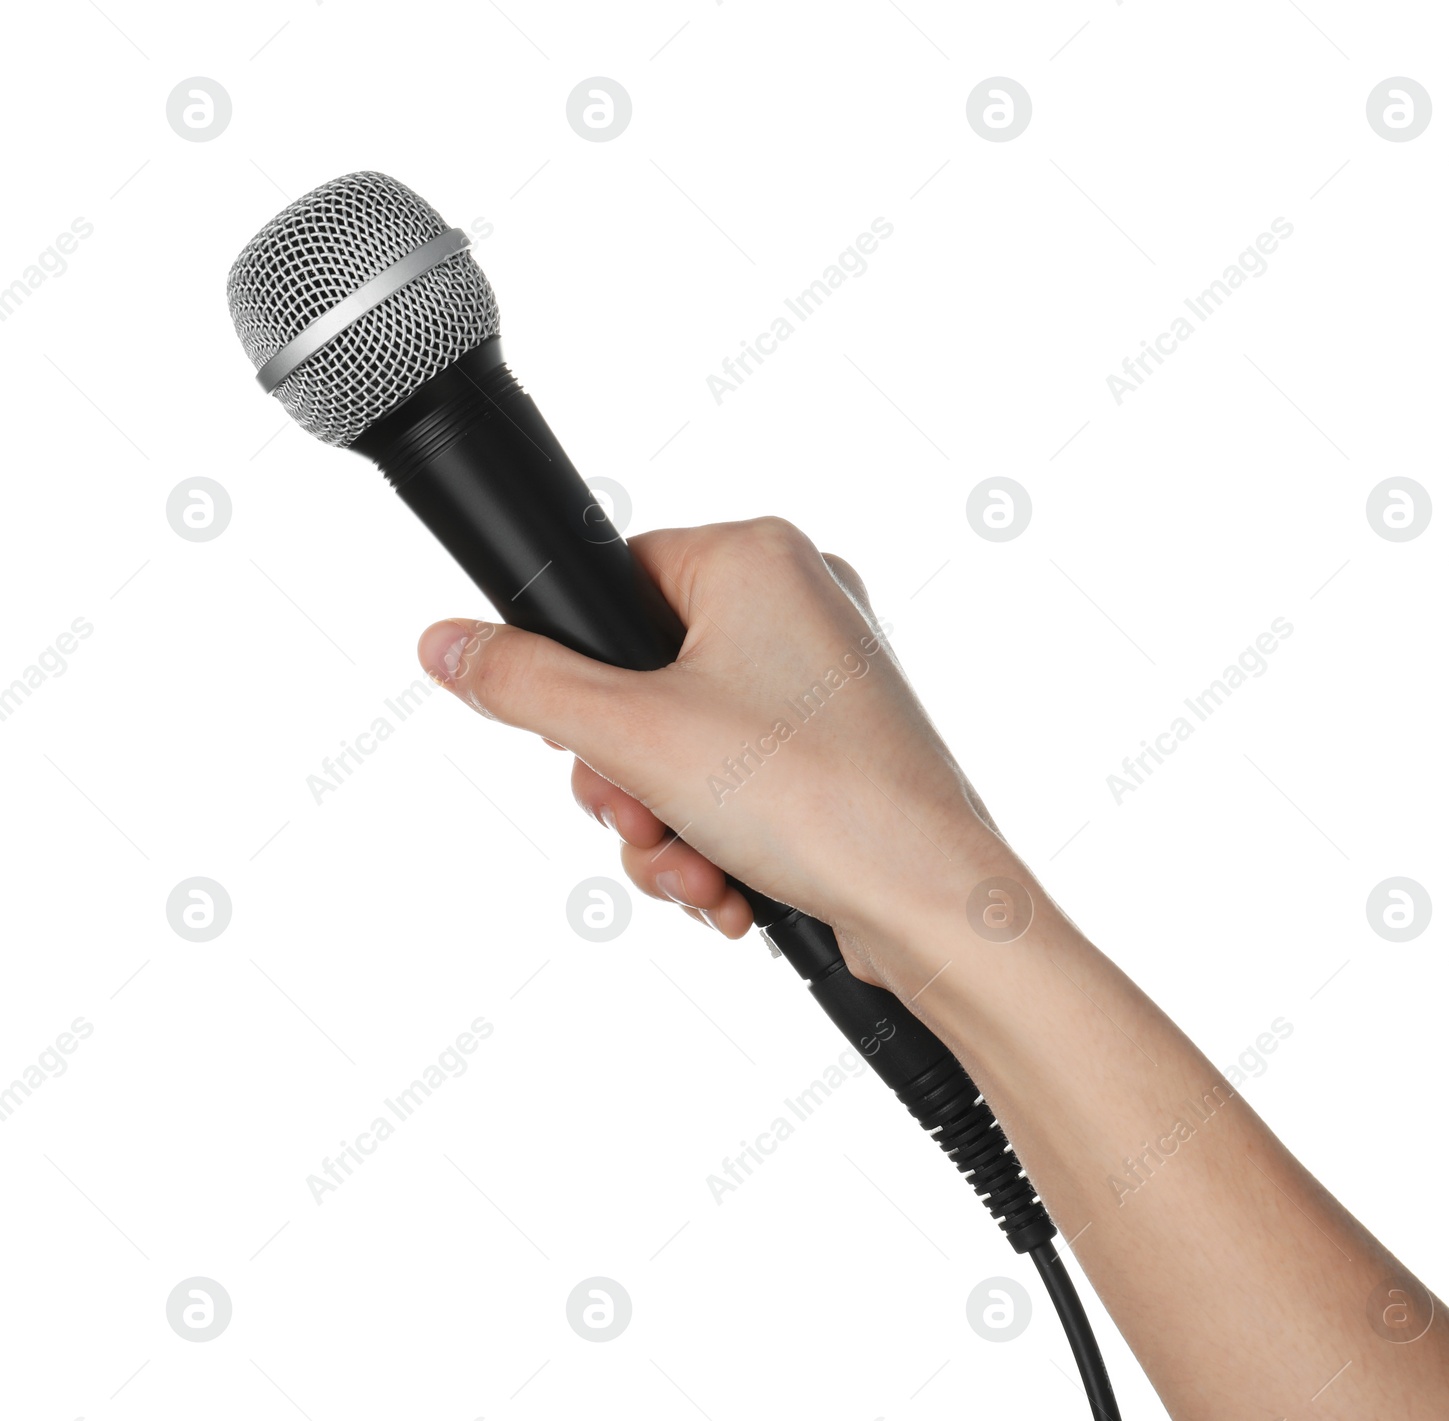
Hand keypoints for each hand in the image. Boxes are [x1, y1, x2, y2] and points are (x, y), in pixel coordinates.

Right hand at [416, 517, 1010, 982]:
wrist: (930, 906)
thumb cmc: (813, 798)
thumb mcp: (633, 737)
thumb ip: (525, 685)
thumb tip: (446, 645)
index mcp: (756, 558)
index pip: (617, 582)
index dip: (580, 675)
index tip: (584, 742)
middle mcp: (799, 604)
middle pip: (643, 680)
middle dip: (628, 780)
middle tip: (645, 820)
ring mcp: (824, 680)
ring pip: (684, 746)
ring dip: (667, 826)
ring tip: (696, 873)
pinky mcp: (836, 749)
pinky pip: (736, 782)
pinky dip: (716, 843)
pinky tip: (730, 892)